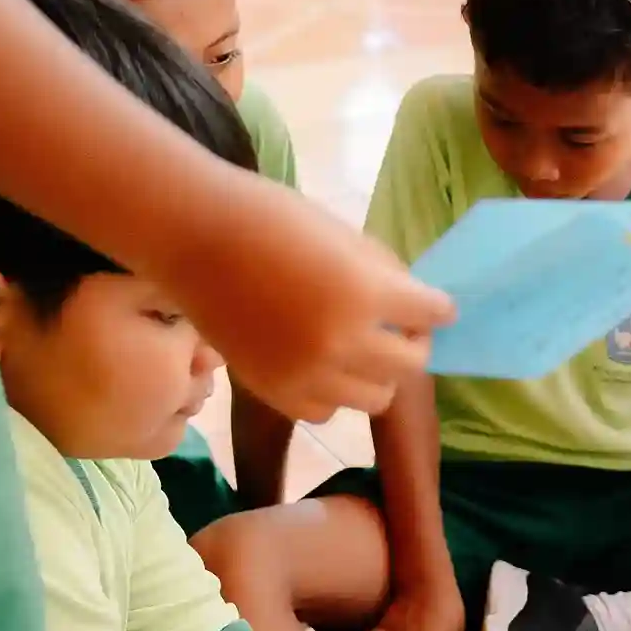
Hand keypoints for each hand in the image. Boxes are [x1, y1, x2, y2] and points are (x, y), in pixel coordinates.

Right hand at [166, 177, 449, 422]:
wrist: (193, 235)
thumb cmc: (269, 218)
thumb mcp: (344, 235)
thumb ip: (384, 274)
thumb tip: (414, 304)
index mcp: (366, 293)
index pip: (433, 314)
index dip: (436, 308)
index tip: (431, 306)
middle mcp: (343, 342)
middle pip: (411, 365)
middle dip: (413, 345)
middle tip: (399, 330)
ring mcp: (308, 373)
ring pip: (375, 398)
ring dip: (377, 375)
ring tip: (359, 351)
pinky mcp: (276, 392)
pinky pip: (327, 412)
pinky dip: (333, 393)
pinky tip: (322, 366)